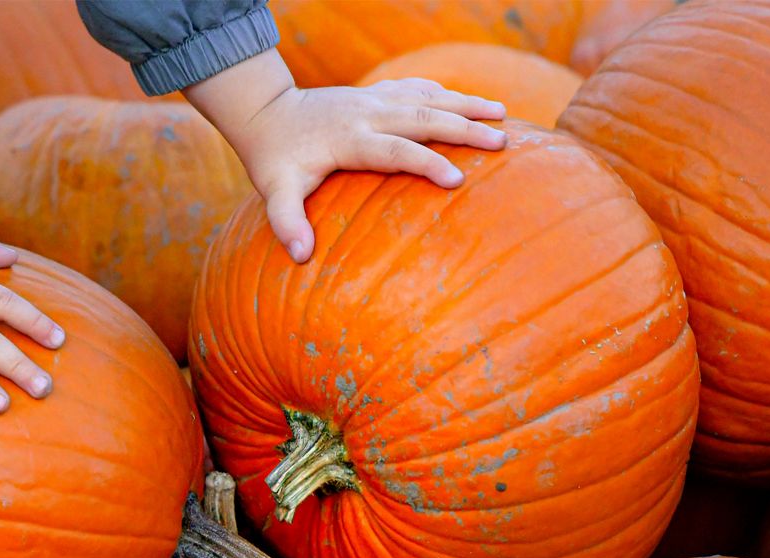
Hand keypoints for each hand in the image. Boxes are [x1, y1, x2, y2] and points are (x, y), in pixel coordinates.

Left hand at [183, 49, 506, 262]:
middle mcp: (366, 113)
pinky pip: (416, 88)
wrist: (266, 113)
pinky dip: (445, 93)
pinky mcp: (375, 93)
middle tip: (502, 142)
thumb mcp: (274, 191)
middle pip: (422, 118)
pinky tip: (470, 102)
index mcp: (348, 139)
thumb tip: (300, 256)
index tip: (456, 180)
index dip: (425, 163)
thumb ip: (286, 221)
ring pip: (427, 97)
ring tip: (503, 115)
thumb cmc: (273, 159)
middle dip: (463, 128)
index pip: (394, 151)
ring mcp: (373, 98)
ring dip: (465, 104)